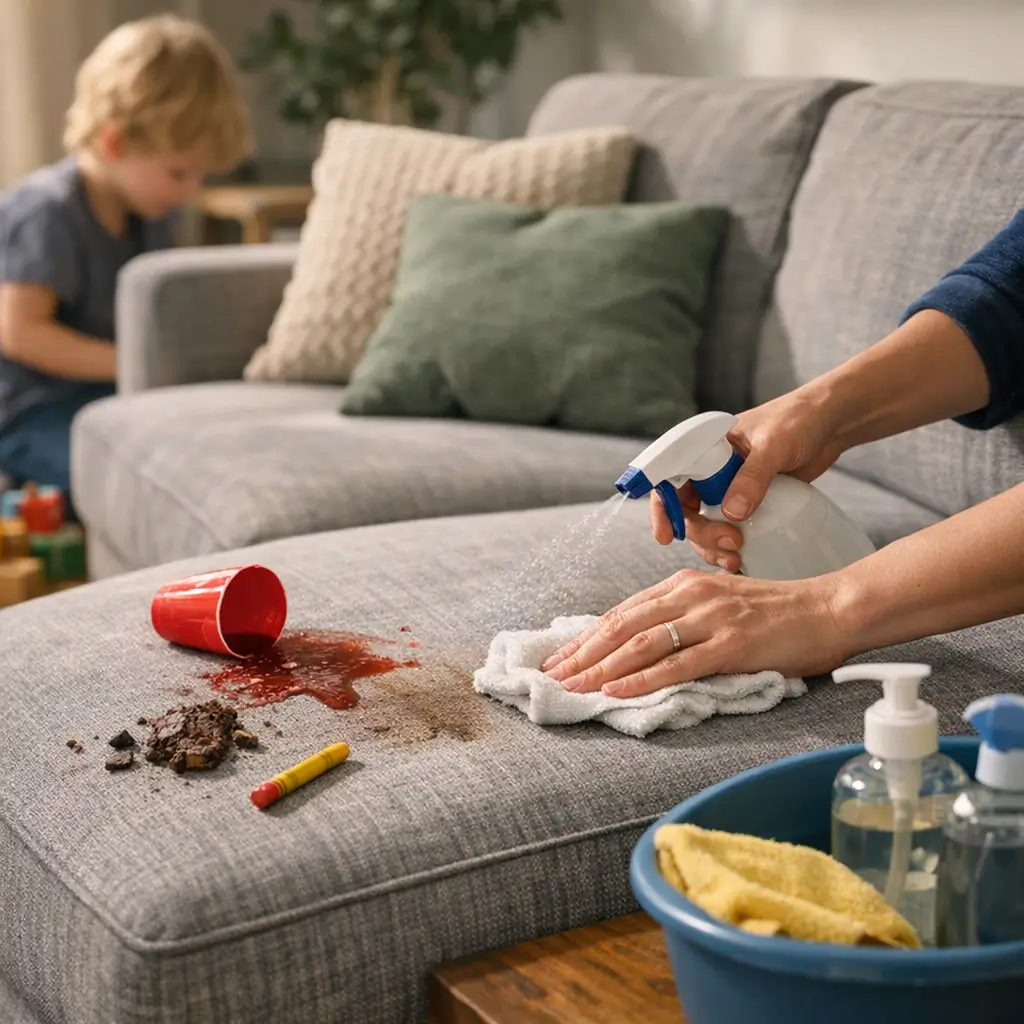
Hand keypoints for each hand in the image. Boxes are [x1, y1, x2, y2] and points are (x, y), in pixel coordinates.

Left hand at [542, 568, 846, 697]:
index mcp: (683, 584)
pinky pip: (677, 664)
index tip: (559, 659)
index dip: (585, 637)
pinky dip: (642, 679)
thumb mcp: (718, 603)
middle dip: (581, 654)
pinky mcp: (731, 644)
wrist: (829, 609)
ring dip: (600, 668)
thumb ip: (681, 617)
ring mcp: (710, 618)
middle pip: (621, 626)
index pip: (621, 613)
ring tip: (572, 687)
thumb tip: (638, 645)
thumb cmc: (775, 612)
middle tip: (551, 678)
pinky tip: (616, 690)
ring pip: (641, 644)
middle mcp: (690, 595)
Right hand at [651, 392, 844, 571]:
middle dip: (701, 533)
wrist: (832, 423)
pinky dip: (731, 546)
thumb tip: (731, 514)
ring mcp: (730, 487)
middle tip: (730, 544)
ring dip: (714, 545)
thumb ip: (752, 478)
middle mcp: (711, 468)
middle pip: (687, 509)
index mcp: (705, 446)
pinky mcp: (750, 502)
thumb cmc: (799, 419)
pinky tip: (743, 559)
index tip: (667, 535)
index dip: (664, 508)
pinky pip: (730, 528)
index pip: (669, 477)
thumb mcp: (774, 445)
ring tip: (735, 558)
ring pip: (706, 524)